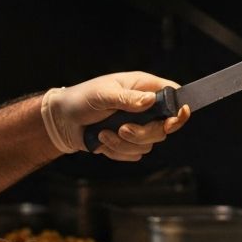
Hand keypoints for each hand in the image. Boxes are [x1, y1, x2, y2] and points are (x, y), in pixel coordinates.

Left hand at [40, 71, 188, 160]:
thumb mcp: (103, 94)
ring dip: (124, 143)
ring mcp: (138, 126)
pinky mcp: (128, 143)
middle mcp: (144, 107)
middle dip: (143, 132)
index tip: (175, 118)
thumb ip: (127, 98)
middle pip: (164, 126)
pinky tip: (102, 139)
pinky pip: (134, 154)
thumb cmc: (81, 99)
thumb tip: (150, 100)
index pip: (173, 95)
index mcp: (143, 87)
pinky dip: (117, 151)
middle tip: (123, 129)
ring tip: (103, 133)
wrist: (63, 121)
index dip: (179, 108)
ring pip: (149, 144)